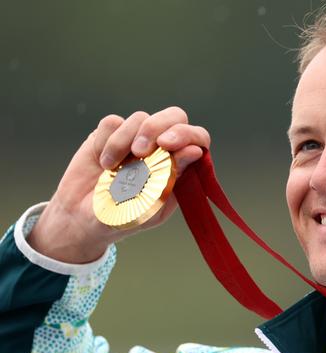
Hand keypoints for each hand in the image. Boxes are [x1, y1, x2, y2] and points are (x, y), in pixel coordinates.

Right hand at [27, 107, 210, 263]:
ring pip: (140, 117)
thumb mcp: (151, 207)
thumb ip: (172, 178)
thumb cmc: (124, 218)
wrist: (84, 220)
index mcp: (180, 167)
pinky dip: (106, 143)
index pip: (198, 139)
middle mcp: (162, 148)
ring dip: (123, 143)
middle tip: (139, 151)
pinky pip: (112, 122)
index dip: (188, 135)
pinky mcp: (112, 133)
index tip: (167, 145)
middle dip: (157, 127)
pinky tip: (103, 163)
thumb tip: (195, 151)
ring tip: (111, 169)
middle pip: (175, 116)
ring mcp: (137, 138)